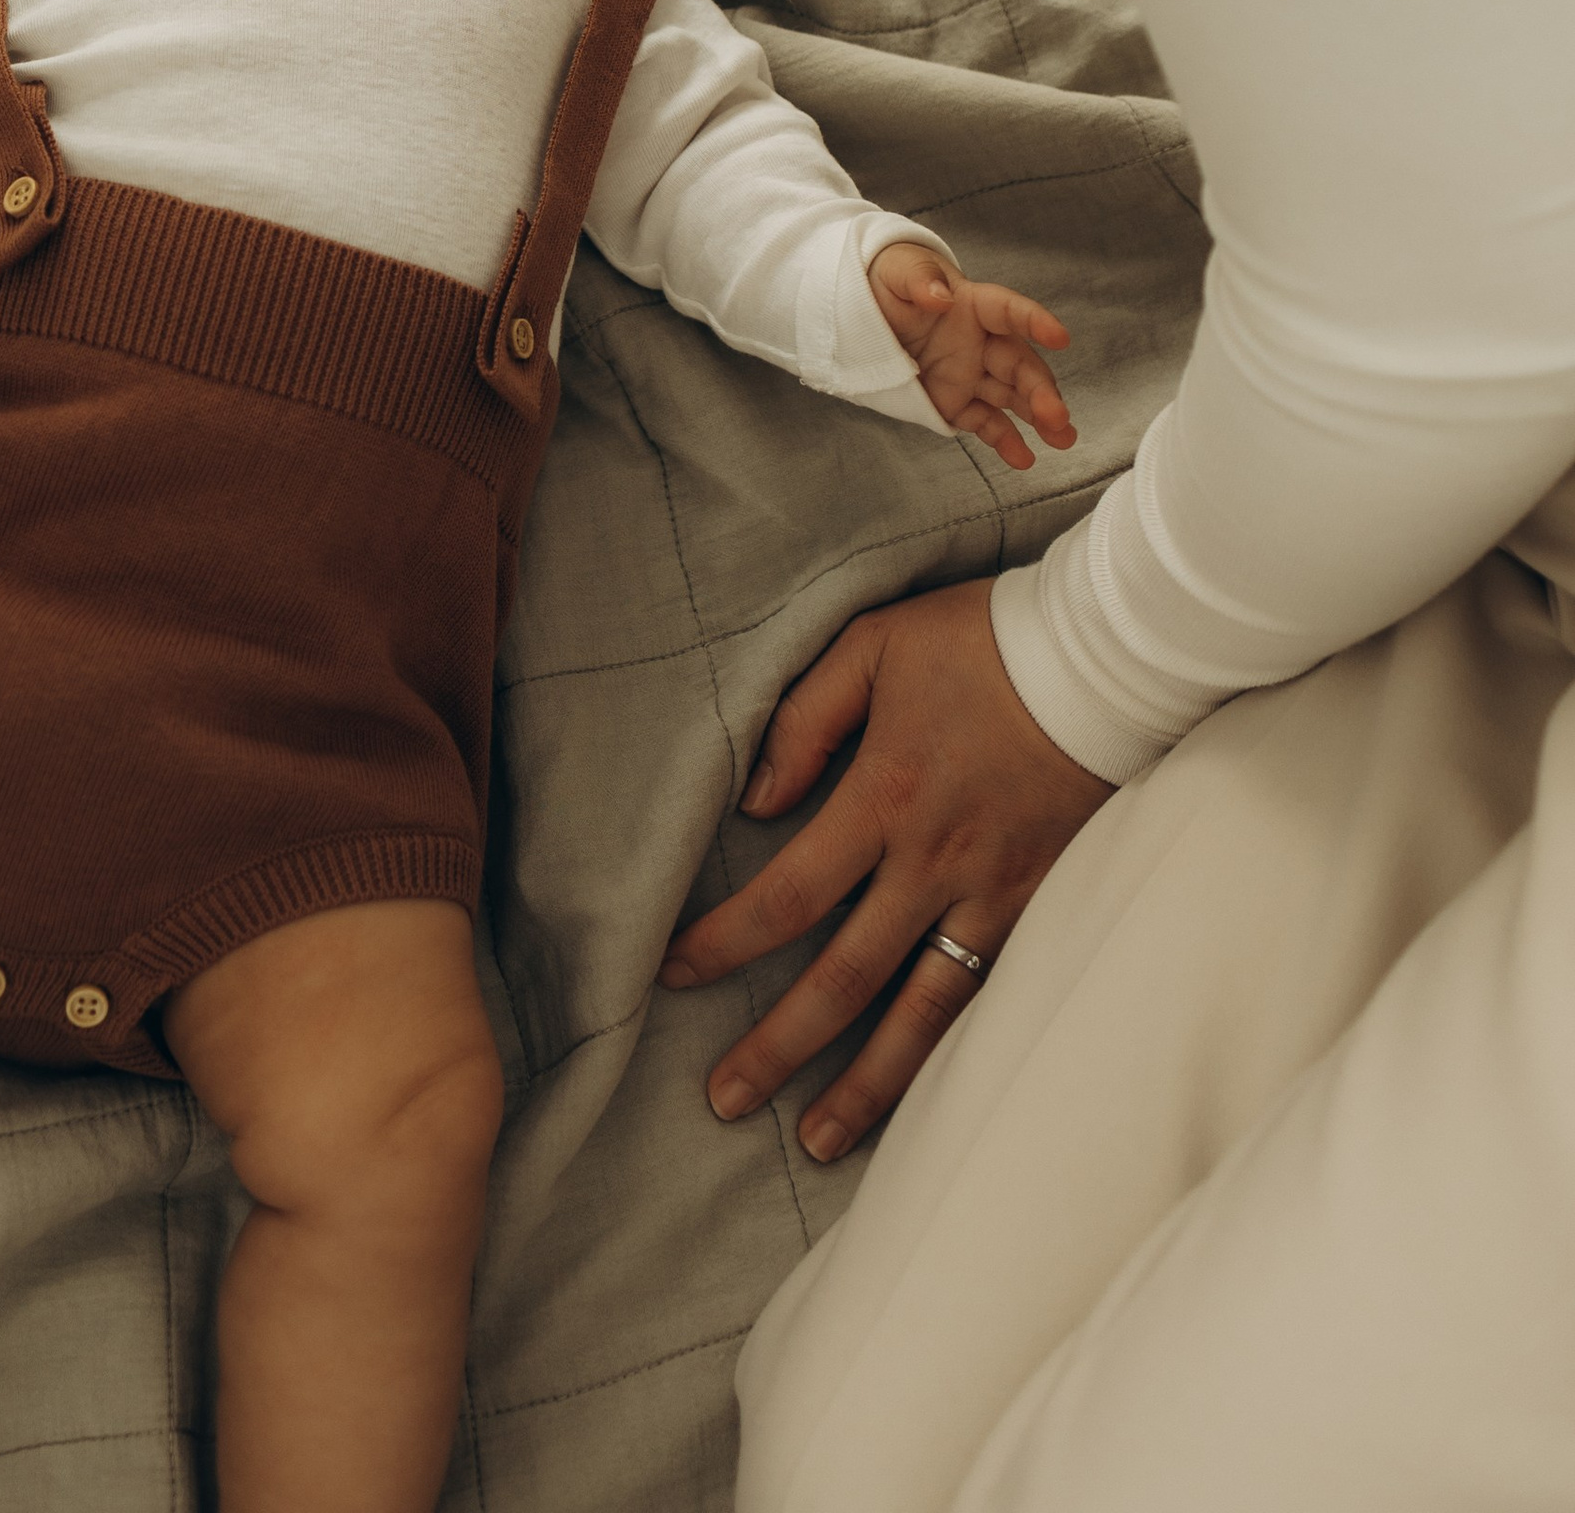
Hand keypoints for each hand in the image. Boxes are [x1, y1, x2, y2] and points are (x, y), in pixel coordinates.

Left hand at [662, 579, 1113, 1162]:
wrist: (1110, 657)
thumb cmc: (980, 640)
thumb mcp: (873, 644)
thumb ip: (805, 719)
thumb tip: (756, 801)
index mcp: (884, 796)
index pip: (787, 893)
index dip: (724, 942)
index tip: (672, 975)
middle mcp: (933, 863)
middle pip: (842, 977)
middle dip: (778, 1046)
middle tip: (723, 1100)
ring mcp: (993, 896)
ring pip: (920, 1014)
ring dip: (864, 1084)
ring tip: (816, 1142)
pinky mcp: (1043, 909)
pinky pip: (985, 999)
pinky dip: (948, 1057)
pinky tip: (920, 1099)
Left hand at [868, 240, 1074, 466]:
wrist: (866, 312)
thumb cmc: (890, 281)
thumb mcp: (895, 270)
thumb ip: (917, 279)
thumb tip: (940, 296)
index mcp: (972, 305)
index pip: (1007, 310)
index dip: (1034, 321)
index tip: (1060, 337)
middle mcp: (979, 342)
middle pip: (1018, 364)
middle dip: (1041, 390)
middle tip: (1058, 414)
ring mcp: (970, 374)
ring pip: (1012, 397)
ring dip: (1039, 418)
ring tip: (1063, 439)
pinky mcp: (956, 402)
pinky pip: (985, 422)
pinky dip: (1004, 441)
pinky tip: (1023, 458)